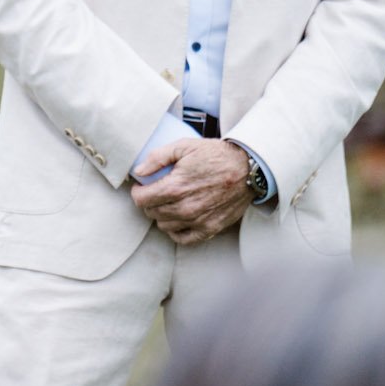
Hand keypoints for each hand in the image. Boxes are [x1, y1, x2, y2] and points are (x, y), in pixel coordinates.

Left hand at [130, 138, 251, 245]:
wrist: (247, 169)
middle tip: (154, 192)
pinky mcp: (211, 228)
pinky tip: (177, 220)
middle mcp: (185, 207)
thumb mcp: (184, 146)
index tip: (140, 187)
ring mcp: (198, 220)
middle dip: (148, 202)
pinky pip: (184, 239)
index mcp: (176, 187)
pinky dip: (176, 232)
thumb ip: (157, 158)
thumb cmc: (215, 155)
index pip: (142, 200)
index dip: (137, 192)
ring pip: (165, 226)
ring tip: (167, 203)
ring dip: (161, 215)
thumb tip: (138, 171)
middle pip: (152, 213)